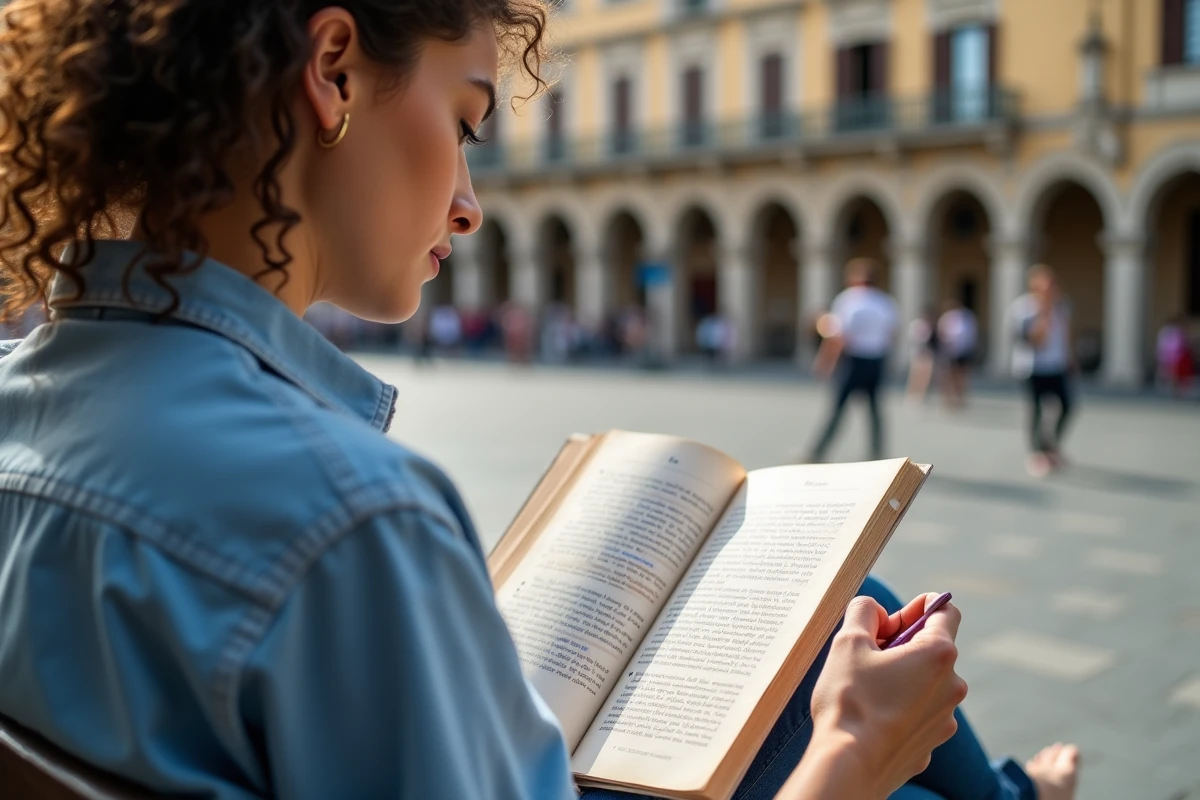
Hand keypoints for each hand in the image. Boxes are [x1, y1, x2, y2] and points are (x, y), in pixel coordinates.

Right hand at [795, 594, 966, 797]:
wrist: (849, 765)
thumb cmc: (850, 701)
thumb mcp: (848, 642)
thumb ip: (864, 611)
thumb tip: (874, 610)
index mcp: (938, 654)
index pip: (945, 610)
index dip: (916, 606)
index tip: (889, 620)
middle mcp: (952, 685)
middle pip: (933, 648)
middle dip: (902, 644)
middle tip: (867, 654)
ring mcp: (945, 718)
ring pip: (925, 682)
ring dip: (902, 676)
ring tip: (865, 688)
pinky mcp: (931, 742)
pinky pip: (918, 711)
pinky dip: (900, 706)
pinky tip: (871, 715)